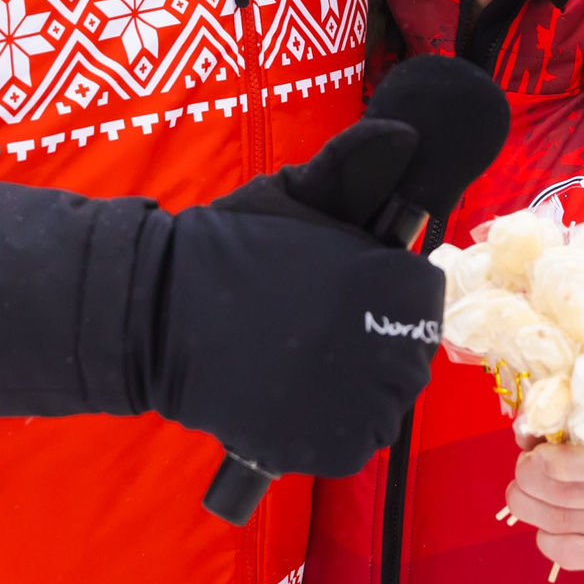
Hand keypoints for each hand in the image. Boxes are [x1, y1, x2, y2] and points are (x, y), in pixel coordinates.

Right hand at [147, 119, 444, 480]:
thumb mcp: (292, 196)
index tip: (356, 290)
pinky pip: (356, 445)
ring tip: (311, 367)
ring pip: (389, 404)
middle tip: (325, 330)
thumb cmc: (228, 248)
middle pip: (411, 352)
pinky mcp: (321, 449)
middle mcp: (377, 347)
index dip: (392, 289)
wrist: (158, 312)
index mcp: (380, 282)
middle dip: (378, 339)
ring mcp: (351, 405)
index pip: (426, 294)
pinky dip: (335, 431)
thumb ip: (351, 166)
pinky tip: (301, 402)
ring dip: (362, 390)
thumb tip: (403, 134)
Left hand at [505, 419, 583, 583]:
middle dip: (531, 480)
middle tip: (522, 471)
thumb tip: (540, 435)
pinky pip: (573, 554)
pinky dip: (548, 539)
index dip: (558, 459)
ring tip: (520, 494)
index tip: (535, 452)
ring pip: (565, 523)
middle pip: (573, 493)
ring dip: (530, 508)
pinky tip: (545, 527)